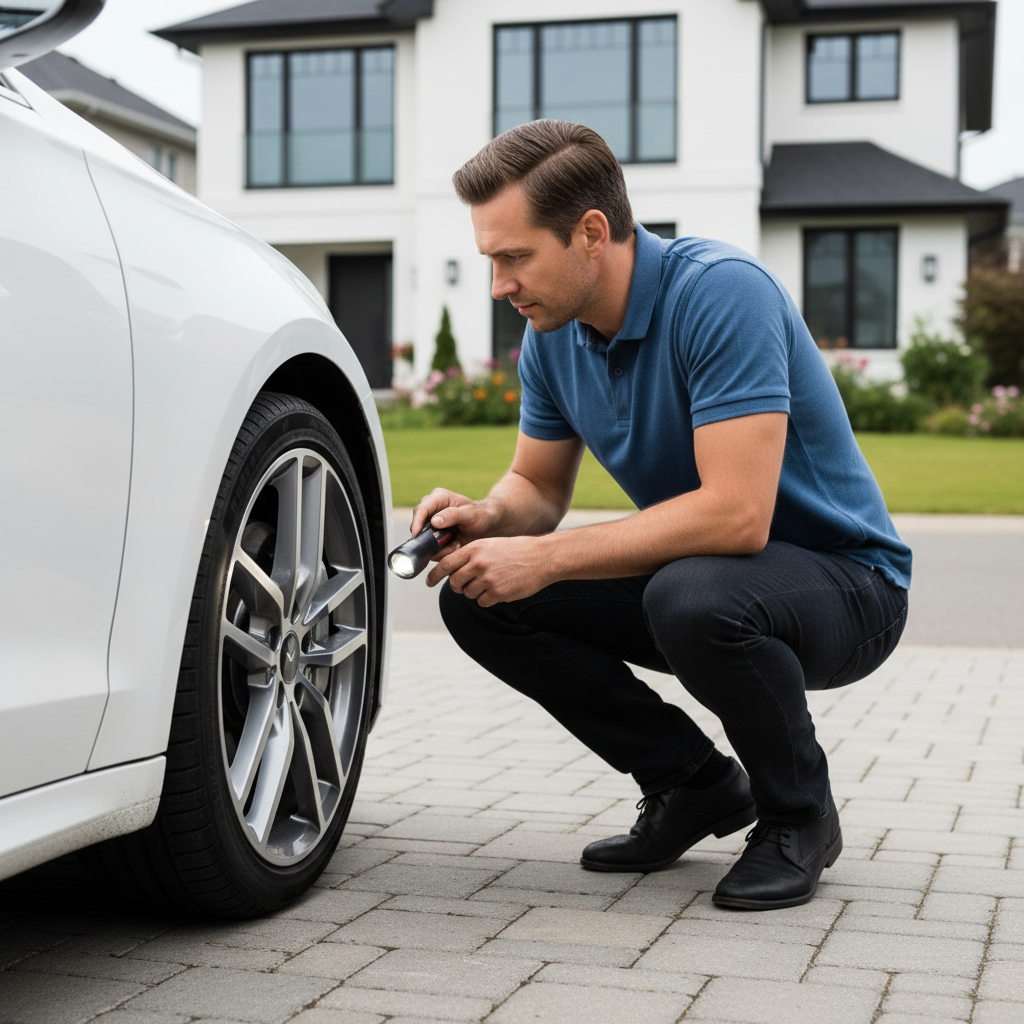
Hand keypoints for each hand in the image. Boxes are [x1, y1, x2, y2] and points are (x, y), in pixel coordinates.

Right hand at [410, 488, 498, 545]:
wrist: (488, 526)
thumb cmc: (481, 515)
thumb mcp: (470, 514)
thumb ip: (453, 515)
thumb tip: (434, 521)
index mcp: (438, 498)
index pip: (421, 509)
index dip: (416, 523)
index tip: (417, 536)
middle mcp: (431, 509)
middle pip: (418, 525)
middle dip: (430, 538)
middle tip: (449, 544)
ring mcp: (431, 523)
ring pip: (423, 539)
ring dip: (438, 546)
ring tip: (456, 545)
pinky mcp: (434, 535)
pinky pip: (430, 547)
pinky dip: (441, 550)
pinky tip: (455, 546)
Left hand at [425, 535, 553, 605]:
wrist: (541, 558)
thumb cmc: (516, 550)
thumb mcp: (490, 544)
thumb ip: (471, 555)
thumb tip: (452, 571)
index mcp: (475, 549)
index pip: (446, 564)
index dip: (434, 575)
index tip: (428, 582)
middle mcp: (479, 563)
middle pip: (455, 582)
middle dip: (457, 586)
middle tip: (465, 584)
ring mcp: (488, 579)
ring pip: (468, 593)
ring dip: (474, 592)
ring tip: (490, 582)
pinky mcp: (498, 593)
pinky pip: (481, 601)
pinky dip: (487, 598)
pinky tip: (498, 589)